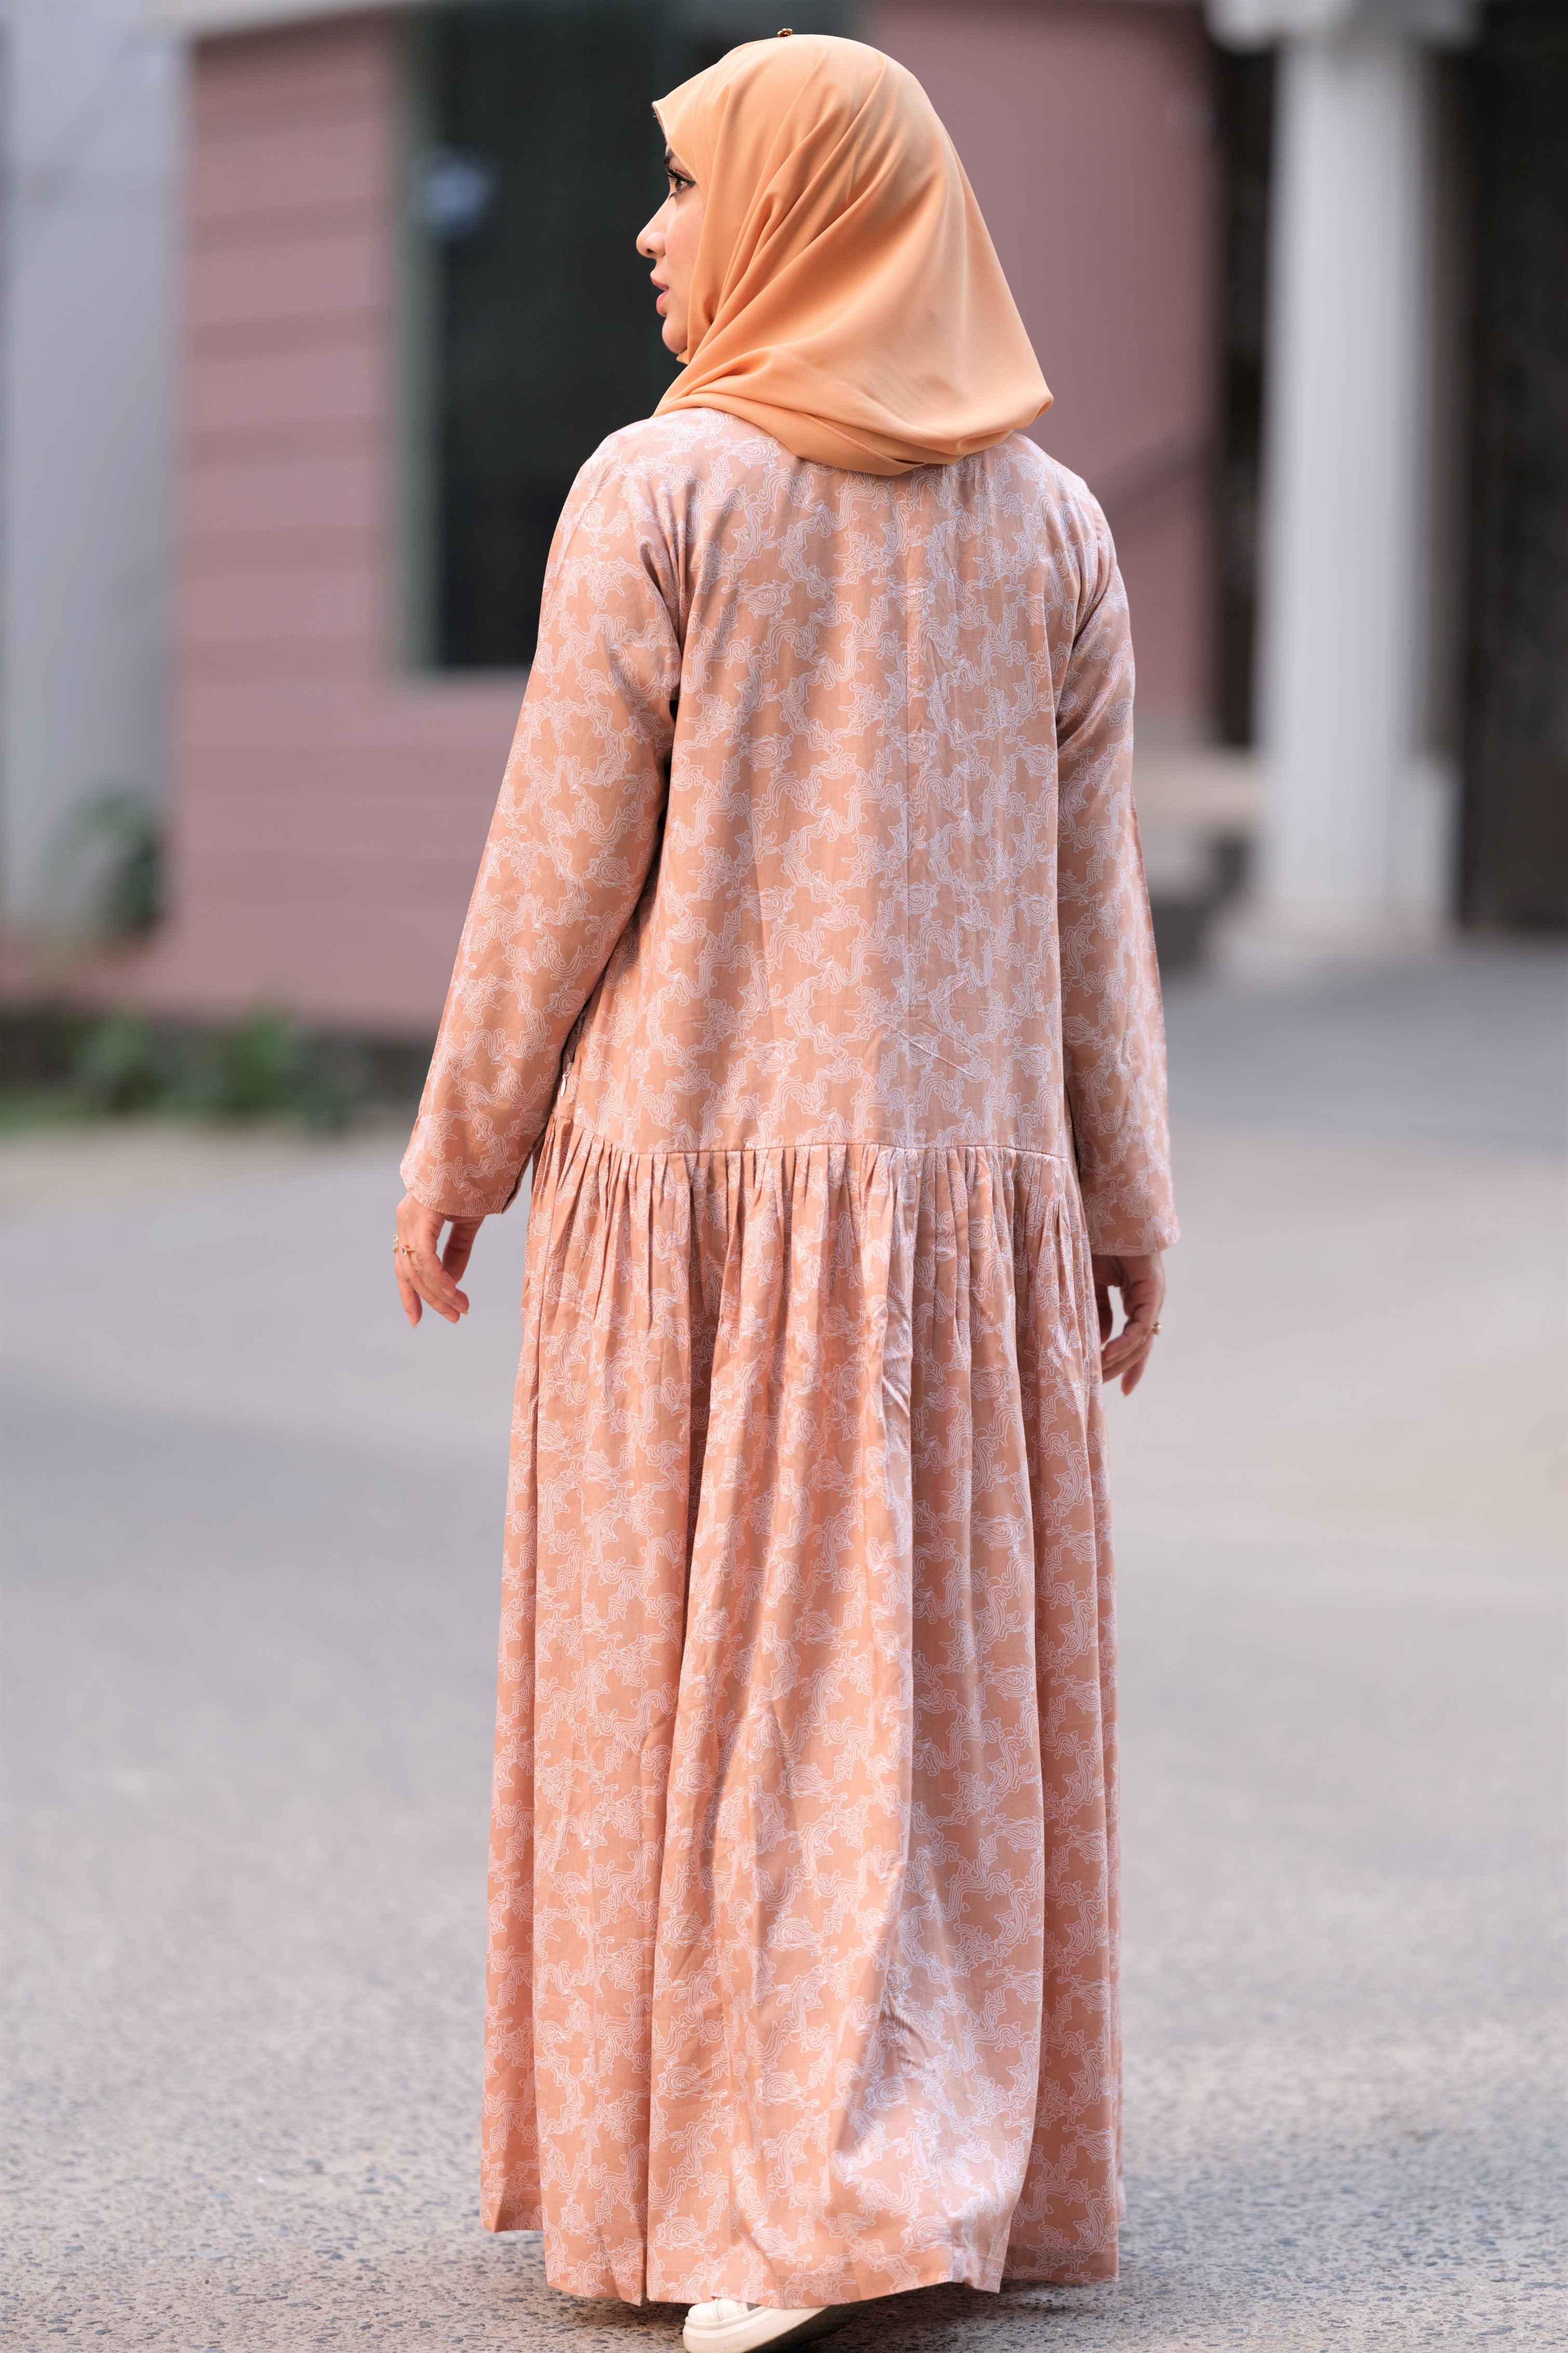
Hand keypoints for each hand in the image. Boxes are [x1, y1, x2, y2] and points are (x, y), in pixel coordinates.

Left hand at [394, 1193, 483, 1326]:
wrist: (475, 1150)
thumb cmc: (471, 1182)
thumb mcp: (465, 1224)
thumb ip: (456, 1252)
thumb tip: (452, 1282)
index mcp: (412, 1222)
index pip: (405, 1266)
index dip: (411, 1294)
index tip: (418, 1320)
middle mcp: (405, 1221)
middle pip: (408, 1272)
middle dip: (430, 1299)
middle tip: (454, 1318)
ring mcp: (410, 1218)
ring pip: (416, 1269)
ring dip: (439, 1294)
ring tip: (460, 1309)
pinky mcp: (421, 1216)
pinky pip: (426, 1257)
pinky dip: (438, 1278)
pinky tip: (453, 1291)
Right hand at [1093, 1250, 1164, 1396]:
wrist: (1112, 1216)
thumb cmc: (1102, 1243)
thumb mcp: (1093, 1284)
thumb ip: (1098, 1311)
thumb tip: (1099, 1340)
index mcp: (1137, 1300)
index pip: (1135, 1339)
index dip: (1128, 1365)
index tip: (1120, 1390)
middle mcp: (1149, 1302)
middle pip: (1139, 1347)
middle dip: (1120, 1369)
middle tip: (1100, 1389)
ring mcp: (1153, 1298)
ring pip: (1141, 1341)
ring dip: (1120, 1360)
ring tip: (1098, 1374)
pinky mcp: (1152, 1292)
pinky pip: (1141, 1326)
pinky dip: (1125, 1341)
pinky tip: (1107, 1353)